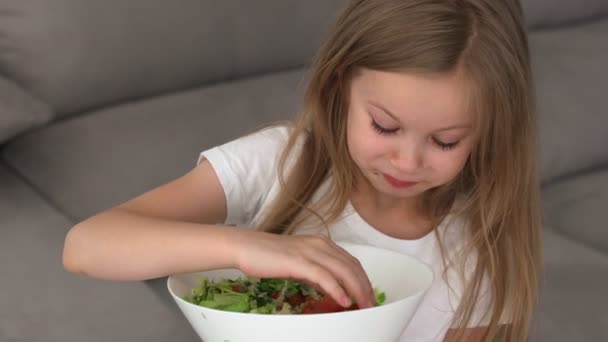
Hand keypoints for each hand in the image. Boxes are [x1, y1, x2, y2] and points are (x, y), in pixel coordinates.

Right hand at [233, 231, 375, 308]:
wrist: (246, 247)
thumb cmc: (269, 256)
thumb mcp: (300, 263)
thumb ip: (317, 273)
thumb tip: (333, 289)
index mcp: (322, 243)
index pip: (351, 262)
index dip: (363, 279)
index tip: (368, 295)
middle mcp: (320, 245)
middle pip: (352, 267)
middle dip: (364, 287)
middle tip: (370, 305)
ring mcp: (310, 252)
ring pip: (343, 271)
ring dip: (356, 290)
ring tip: (363, 306)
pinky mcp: (299, 261)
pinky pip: (324, 276)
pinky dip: (337, 289)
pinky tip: (344, 301)